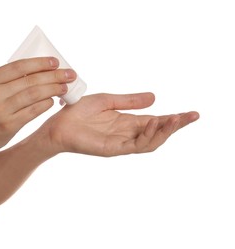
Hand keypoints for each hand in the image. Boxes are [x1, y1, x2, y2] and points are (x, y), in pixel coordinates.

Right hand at [0, 57, 76, 159]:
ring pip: (33, 95)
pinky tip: (53, 101)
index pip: (19, 66)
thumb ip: (8, 81)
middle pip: (30, 80)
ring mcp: (0, 110)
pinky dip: (46, 104)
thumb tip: (39, 70)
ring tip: (65, 87)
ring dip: (53, 89)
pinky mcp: (8, 125)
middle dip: (53, 76)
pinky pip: (32, 111)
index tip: (56, 62)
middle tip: (69, 74)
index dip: (39, 63)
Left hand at [36, 92, 198, 156]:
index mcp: (126, 122)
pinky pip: (134, 146)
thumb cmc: (78, 112)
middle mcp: (126, 133)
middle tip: (192, 116)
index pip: (155, 122)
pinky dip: (147, 137)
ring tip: (176, 119)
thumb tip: (155, 98)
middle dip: (175, 125)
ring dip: (165, 131)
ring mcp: (120, 143)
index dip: (173, 118)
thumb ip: (130, 101)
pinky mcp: (111, 149)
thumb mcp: (108, 100)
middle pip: (157, 132)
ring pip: (150, 142)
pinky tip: (155, 124)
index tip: (190, 113)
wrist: (57, 124)